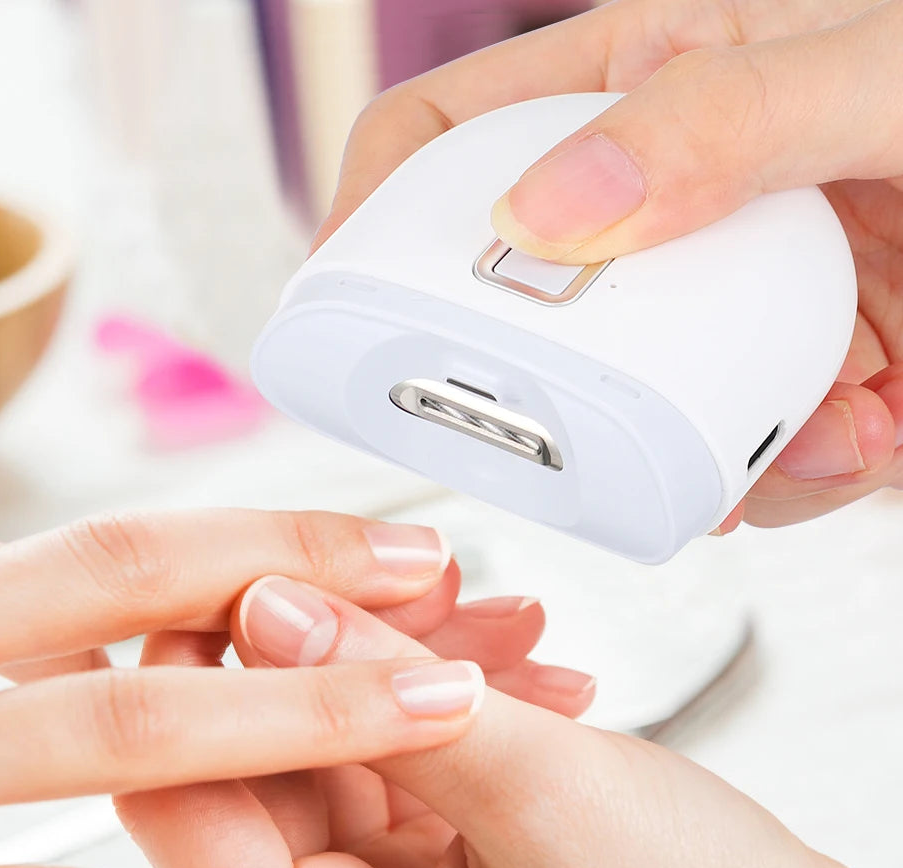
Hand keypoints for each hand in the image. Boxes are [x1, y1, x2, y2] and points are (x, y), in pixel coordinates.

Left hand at [0, 510, 590, 867]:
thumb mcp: (537, 795)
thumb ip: (389, 693)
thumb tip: (271, 609)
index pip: (194, 807)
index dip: (210, 679)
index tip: (253, 581)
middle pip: (282, 759)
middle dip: (354, 654)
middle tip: (408, 580)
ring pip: (358, 743)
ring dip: (427, 668)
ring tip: (502, 621)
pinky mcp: (448, 863)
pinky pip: (418, 758)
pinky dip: (465, 704)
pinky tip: (525, 667)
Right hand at [317, 0, 902, 531]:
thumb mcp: (880, 63)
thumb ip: (721, 118)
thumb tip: (550, 208)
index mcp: (643, 91)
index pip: (444, 143)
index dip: (369, 216)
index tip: (346, 302)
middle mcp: (662, 216)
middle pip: (513, 312)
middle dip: (538, 387)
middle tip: (576, 422)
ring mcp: (717, 314)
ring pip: (621, 416)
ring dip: (691, 451)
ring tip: (818, 417)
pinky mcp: (779, 390)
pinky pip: (729, 467)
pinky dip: (791, 476)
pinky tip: (867, 427)